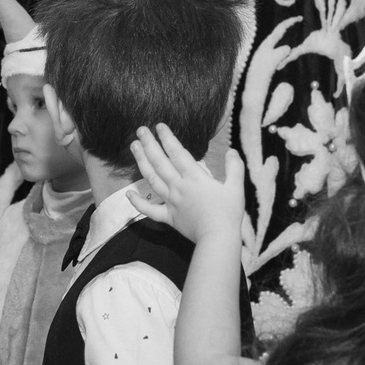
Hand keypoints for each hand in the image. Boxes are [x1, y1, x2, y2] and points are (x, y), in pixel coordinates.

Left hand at [130, 124, 243, 250]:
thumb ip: (234, 167)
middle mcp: (179, 186)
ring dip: (141, 162)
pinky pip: (149, 210)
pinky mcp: (169, 217)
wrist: (217, 238)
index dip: (167, 138)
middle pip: (160, 162)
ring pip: (152, 179)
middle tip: (140, 130)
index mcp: (194, 177)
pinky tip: (128, 194)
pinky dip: (138, 202)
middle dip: (149, 144)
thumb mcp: (236, 187)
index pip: (177, 153)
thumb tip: (232, 151)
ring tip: (133, 148)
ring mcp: (171, 202)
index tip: (159, 126)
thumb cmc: (228, 213)